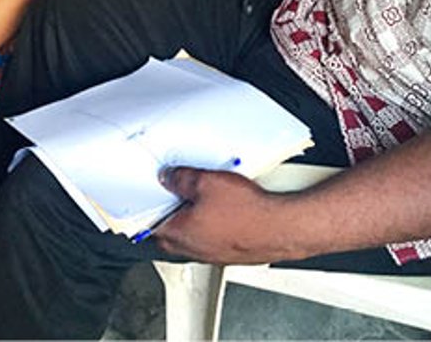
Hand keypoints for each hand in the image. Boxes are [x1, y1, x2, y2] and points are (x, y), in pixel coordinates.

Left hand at [152, 167, 300, 263]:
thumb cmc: (247, 213)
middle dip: (171, 210)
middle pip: (170, 229)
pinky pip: (213, 235)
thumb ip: (181, 179)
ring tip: (206, 195)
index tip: (151, 192)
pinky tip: (226, 207)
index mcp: (178, 234)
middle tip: (176, 190)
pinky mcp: (229, 251)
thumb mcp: (205, 182)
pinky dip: (213, 223)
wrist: (281, 228)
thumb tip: (168, 178)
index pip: (150, 222)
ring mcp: (211, 253)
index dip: (149, 205)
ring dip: (194, 217)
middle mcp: (192, 248)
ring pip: (192, 233)